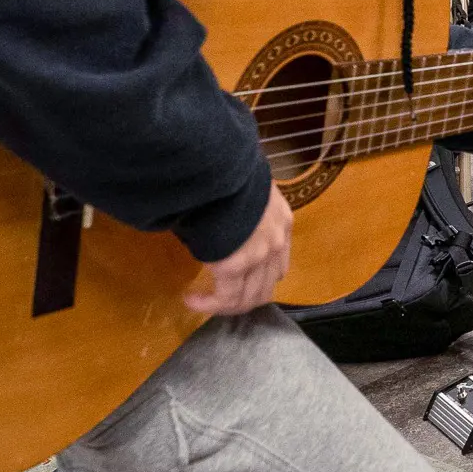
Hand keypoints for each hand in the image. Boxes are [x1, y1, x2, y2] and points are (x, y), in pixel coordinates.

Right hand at [188, 183, 292, 314]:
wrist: (215, 167)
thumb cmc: (223, 172)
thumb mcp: (241, 189)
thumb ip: (239, 212)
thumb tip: (220, 223)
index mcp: (281, 220)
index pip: (278, 263)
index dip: (258, 278)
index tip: (235, 280)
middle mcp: (277, 242)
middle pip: (266, 286)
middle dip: (242, 298)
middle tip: (217, 298)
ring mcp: (259, 256)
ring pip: (249, 297)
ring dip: (225, 304)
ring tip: (200, 301)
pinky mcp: (234, 265)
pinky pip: (225, 298)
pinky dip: (208, 304)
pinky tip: (191, 300)